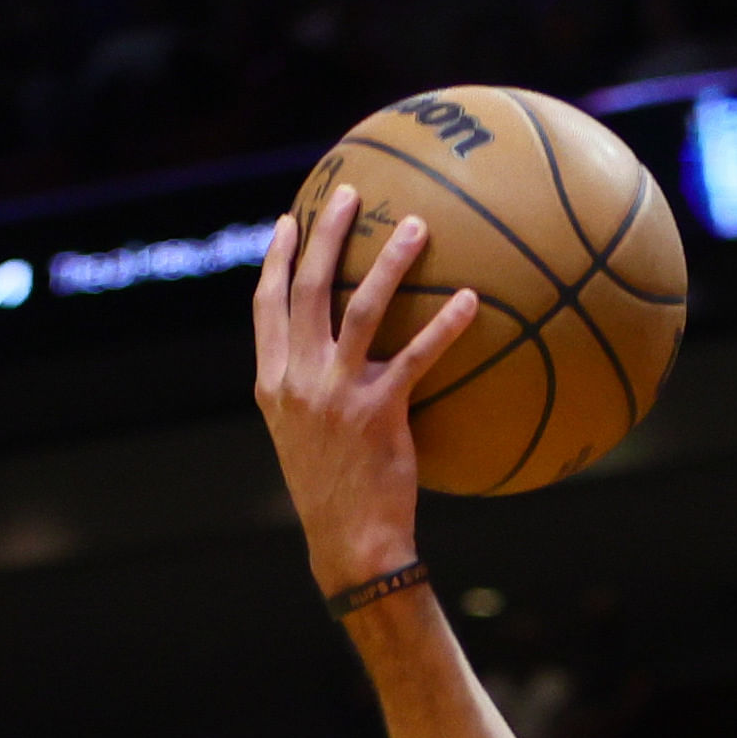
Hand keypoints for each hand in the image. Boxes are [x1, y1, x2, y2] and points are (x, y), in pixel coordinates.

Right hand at [252, 182, 482, 597]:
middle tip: (349, 194)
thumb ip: (309, 393)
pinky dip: (445, 325)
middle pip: (307, 290)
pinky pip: (418, 358)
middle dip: (326, 235)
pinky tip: (470, 299)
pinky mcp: (380, 414)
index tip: (289, 221)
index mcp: (273, 383)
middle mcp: (298, 381)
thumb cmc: (335, 493)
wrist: (349, 543)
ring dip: (389, 262)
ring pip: (359, 310)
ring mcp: (336, 395)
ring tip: (416, 226)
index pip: (266, 307)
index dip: (277, 260)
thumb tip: (334, 360)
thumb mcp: (303, 438)